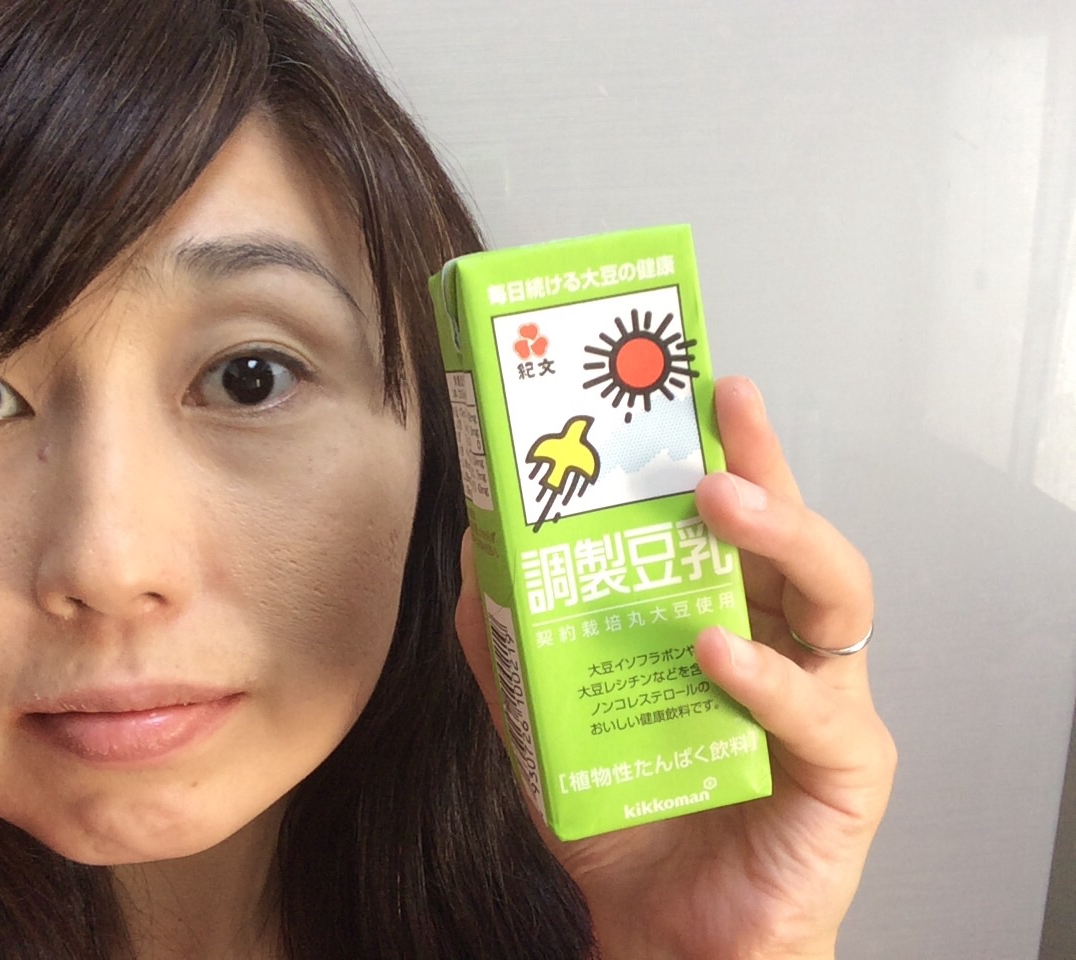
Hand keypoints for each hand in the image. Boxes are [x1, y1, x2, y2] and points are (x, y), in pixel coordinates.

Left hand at [455, 376, 895, 959]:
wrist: (667, 930)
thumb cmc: (630, 815)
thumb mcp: (547, 718)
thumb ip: (510, 639)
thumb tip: (473, 549)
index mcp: (727, 615)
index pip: (735, 520)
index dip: (725, 449)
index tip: (697, 386)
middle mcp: (785, 641)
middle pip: (797, 530)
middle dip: (763, 464)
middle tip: (718, 417)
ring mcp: (824, 699)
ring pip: (838, 592)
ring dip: (782, 537)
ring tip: (721, 505)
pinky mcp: (845, 769)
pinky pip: (818, 711)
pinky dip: (766, 678)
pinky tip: (717, 653)